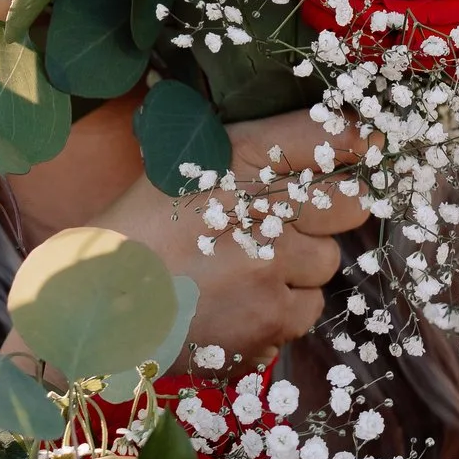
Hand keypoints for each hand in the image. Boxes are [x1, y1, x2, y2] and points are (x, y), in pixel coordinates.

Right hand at [96, 110, 374, 367]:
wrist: (88, 309)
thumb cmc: (134, 234)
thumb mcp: (182, 169)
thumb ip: (252, 156)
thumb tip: (342, 136)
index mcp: (235, 157)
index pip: (328, 136)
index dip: (357, 139)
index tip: (370, 141)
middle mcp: (261, 208)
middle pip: (349, 206)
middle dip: (326, 216)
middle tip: (279, 228)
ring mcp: (269, 268)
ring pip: (325, 266)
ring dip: (296, 271)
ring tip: (238, 275)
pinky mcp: (269, 322)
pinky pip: (304, 313)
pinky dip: (278, 314)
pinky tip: (233, 307)